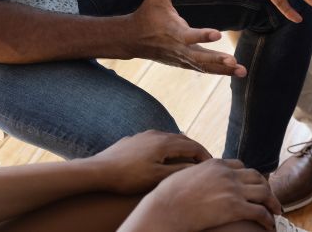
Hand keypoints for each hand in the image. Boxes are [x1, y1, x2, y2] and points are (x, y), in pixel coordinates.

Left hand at [86, 130, 211, 195]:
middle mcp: (156, 134)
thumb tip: (196, 167)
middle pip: (183, 139)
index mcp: (164, 143)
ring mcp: (144, 135)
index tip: (212, 164)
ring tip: (187, 159)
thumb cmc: (128, 176)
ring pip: (170, 139)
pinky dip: (167, 148)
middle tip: (204, 161)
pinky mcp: (134, 140)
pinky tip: (163, 156)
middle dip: (195, 150)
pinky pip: (157, 141)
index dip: (205, 155)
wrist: (98, 170)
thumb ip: (178, 171)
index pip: (193, 146)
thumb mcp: (156, 177)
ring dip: (181, 148)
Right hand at [122, 159, 280, 231]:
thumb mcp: (184, 174)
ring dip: (272, 203)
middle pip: (256, 177)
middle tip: (270, 198)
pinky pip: (259, 212)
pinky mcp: (235, 207)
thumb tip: (193, 175)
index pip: (240, 166)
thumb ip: (196, 172)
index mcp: (215, 164)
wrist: (165, 209)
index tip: (253, 185)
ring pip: (263, 192)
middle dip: (266, 187)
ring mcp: (232, 190)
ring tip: (276, 211)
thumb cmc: (167, 196)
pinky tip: (269, 224)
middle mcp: (227, 174)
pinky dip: (268, 218)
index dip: (249, 176)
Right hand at [130, 0, 246, 76]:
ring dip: (223, 70)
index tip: (218, 34)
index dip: (203, 35)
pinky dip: (218, 71)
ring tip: (242, 71)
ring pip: (204, 66)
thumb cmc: (147, 14)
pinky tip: (234, 72)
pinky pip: (202, 69)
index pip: (189, 35)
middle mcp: (178, 48)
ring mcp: (181, 58)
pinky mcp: (183, 63)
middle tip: (233, 61)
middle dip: (217, 60)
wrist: (132, 39)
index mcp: (173, 31)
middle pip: (199, 57)